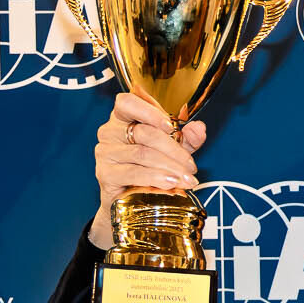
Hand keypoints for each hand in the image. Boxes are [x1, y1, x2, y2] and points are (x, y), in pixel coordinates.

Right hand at [89, 91, 206, 249]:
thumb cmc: (150, 167)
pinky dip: (156, 177)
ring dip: (170, 167)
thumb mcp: (173, 149)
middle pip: (144, 132)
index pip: (127, 102)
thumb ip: (187, 137)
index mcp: (123, 117)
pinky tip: (171, 183)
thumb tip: (199, 128)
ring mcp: (105, 152)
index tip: (171, 126)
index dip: (149, 110)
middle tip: (191, 166)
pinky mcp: (105, 173)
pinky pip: (133, 172)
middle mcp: (109, 132)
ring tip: (187, 179)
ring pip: (142, 153)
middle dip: (174, 149)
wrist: (131, 200)